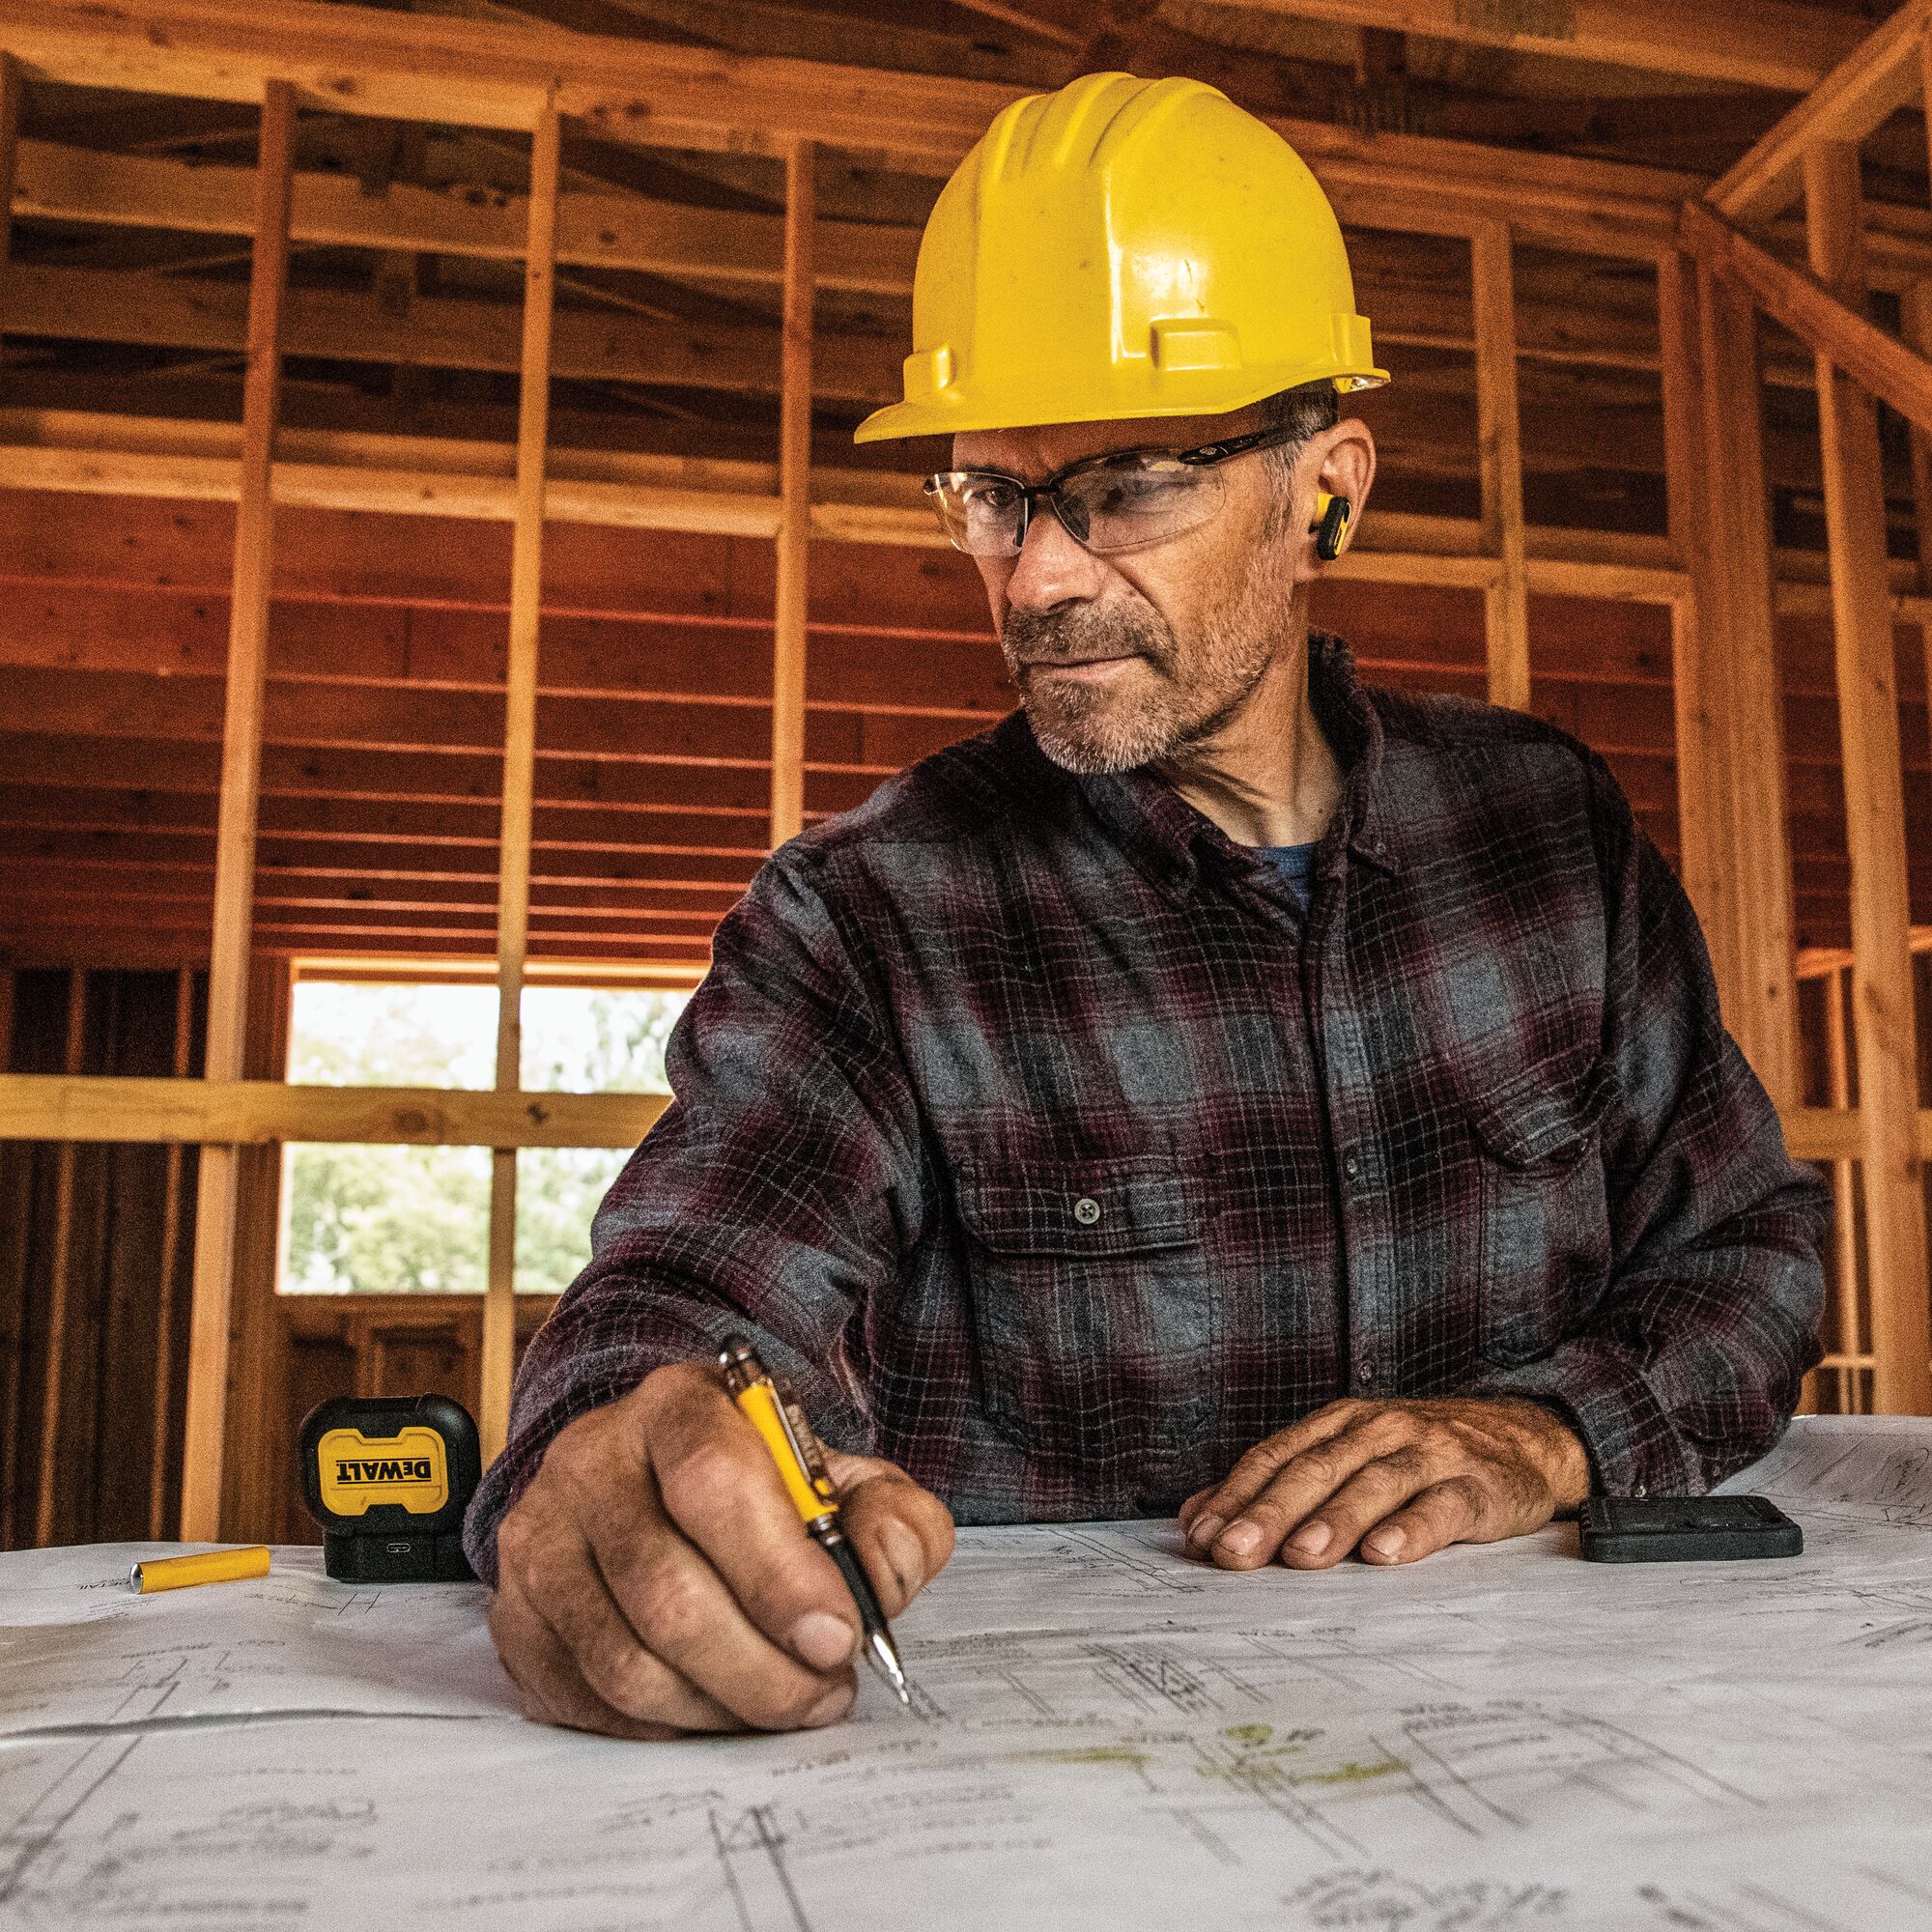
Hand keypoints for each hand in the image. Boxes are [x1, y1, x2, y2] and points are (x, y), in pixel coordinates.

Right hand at [488, 1361, 954, 1738]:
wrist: (655, 1486)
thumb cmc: (758, 1490)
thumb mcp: (843, 1480)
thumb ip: (892, 1518)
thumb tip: (886, 1567)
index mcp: (677, 1406)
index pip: (714, 1483)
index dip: (778, 1573)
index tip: (837, 1635)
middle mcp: (592, 1461)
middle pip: (665, 1589)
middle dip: (761, 1665)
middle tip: (822, 1691)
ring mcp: (542, 1539)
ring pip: (625, 1660)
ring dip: (722, 1706)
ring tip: (782, 1701)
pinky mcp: (517, 1616)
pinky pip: (591, 1701)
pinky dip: (669, 1725)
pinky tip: (720, 1707)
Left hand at [1177, 1397, 1590, 1570]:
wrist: (1523, 1441)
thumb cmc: (1417, 1461)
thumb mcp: (1348, 1459)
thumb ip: (1279, 1486)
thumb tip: (1197, 1522)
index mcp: (1339, 1424)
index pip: (1276, 1458)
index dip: (1236, 1497)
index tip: (1201, 1539)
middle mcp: (1378, 1430)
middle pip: (1315, 1470)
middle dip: (1270, 1513)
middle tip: (1234, 1554)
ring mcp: (1428, 1454)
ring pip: (1373, 1485)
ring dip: (1334, 1521)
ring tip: (1301, 1558)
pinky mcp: (1477, 1485)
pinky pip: (1441, 1506)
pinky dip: (1412, 1530)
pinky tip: (1384, 1556)